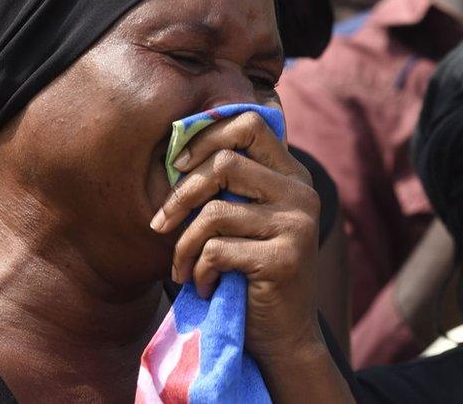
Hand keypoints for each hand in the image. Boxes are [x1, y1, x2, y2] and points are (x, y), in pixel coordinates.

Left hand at [149, 111, 323, 361]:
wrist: (284, 338)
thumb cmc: (252, 276)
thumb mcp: (246, 222)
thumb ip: (232, 187)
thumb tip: (176, 150)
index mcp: (293, 177)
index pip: (251, 125)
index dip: (207, 137)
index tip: (177, 166)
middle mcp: (302, 195)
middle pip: (225, 163)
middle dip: (180, 195)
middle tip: (160, 225)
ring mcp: (298, 226)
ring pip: (214, 213)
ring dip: (183, 247)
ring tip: (182, 270)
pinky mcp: (284, 259)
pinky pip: (216, 251)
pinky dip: (198, 273)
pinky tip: (205, 287)